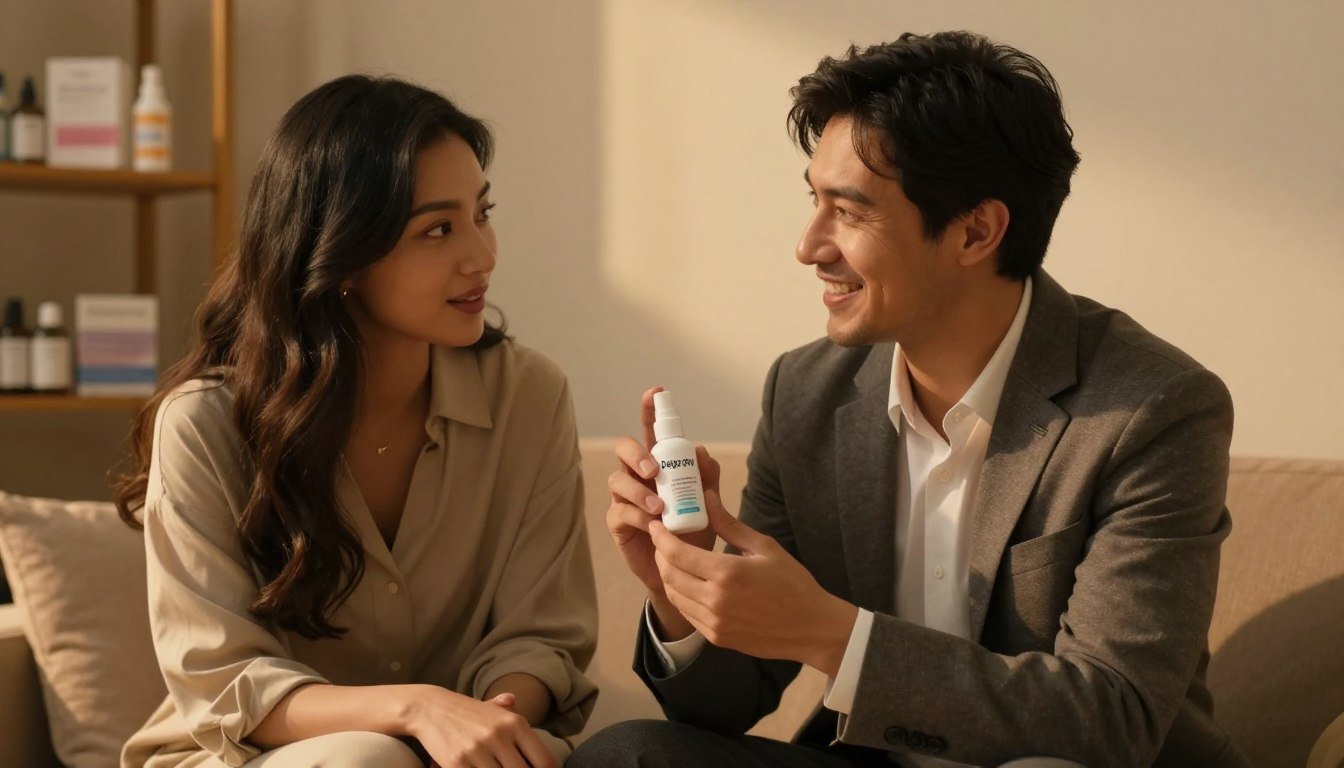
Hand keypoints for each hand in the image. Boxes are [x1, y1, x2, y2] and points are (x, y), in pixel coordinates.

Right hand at [408, 686, 554, 767]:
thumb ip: (508, 710)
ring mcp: (479, 751)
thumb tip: (513, 700)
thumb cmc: (466, 712)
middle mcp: (500, 736)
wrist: (429, 708)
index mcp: (515, 723)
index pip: (544, 761)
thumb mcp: (491, 708)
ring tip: (495, 767)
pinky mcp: (458, 764)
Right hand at [606, 387, 718, 633]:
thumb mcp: (708, 504)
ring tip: (660, 506)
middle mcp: (637, 476)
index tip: (656, 392)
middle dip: (636, 454)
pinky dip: (638, 514)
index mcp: (658, 465)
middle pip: (623, 448)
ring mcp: (624, 498)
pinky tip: (654, 522)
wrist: (685, 571)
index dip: (650, 410)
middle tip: (655, 470)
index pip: (650, 432)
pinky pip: (620, 511)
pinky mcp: (618, 523)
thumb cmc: (694, 530)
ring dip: (639, 490)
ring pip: (618, 480)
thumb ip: (707, 478)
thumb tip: (702, 450)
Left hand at [648, 490, 857, 674]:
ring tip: (673, 559)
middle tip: (663, 540)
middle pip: (669, 574)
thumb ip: (729, 524)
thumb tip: (706, 498)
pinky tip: (688, 582)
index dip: (661, 537)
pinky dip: (681, 595)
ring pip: (674, 595)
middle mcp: (715, 600)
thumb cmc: (792, 583)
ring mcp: (714, 622)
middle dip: (660, 554)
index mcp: (727, 573)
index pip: (677, 553)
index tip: (656, 524)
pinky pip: (687, 613)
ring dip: (668, 575)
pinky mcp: (716, 637)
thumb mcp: (764, 547)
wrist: (811, 628)